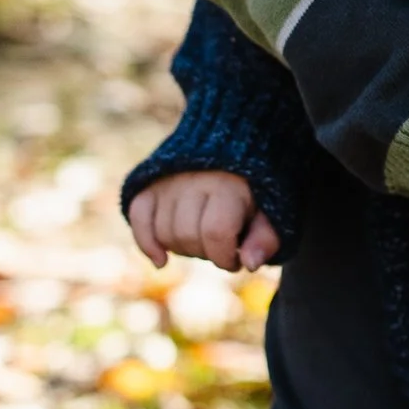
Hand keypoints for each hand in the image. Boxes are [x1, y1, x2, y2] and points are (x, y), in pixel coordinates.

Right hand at [129, 169, 279, 271]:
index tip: (235, 258)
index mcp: (227, 184)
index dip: (224, 257)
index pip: (215, 233)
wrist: (231, 144)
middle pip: (186, 235)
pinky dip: (147, 242)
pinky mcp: (150, 183)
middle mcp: (193, 179)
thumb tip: (248, 264)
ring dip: (182, 248)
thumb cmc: (253, 190)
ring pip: (163, 232)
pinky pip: (138, 217)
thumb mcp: (270, 212)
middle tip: (219, 245)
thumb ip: (265, 238)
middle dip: (205, 253)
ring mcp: (168, 180)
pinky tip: (161, 261)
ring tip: (201, 238)